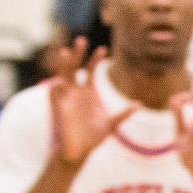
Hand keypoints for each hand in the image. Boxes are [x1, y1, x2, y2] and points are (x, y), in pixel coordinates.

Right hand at [47, 39, 136, 163]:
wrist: (79, 153)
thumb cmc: (92, 138)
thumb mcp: (111, 124)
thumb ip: (123, 114)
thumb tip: (138, 105)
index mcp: (87, 94)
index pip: (89, 71)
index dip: (95, 60)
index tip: (103, 49)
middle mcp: (74, 93)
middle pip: (74, 68)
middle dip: (78, 55)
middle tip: (82, 39)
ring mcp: (65, 100)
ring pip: (62, 78)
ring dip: (63, 66)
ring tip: (67, 52)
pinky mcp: (58, 110)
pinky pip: (54, 96)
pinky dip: (54, 88)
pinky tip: (56, 80)